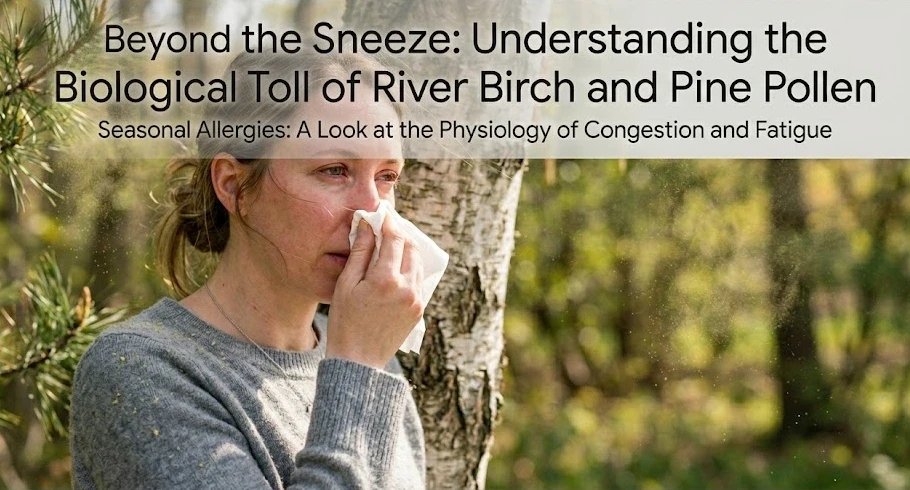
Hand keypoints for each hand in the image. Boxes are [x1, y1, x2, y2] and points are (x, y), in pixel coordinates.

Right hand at [325, 217, 424, 368]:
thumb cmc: (345, 322)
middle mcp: (407, 288)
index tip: (380, 212)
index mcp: (386, 280)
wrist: (358, 362)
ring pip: (417, 262)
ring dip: (406, 249)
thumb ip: (360, 252)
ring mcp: (417, 300)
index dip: (388, 221)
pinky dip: (409, 267)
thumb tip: (366, 225)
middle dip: (399, 232)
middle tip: (385, 225)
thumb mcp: (346, 284)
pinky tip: (394, 266)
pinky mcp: (419, 309)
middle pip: (411, 247)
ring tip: (389, 244)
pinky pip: (418, 279)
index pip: (394, 238)